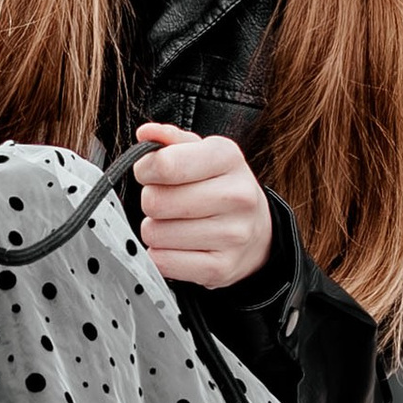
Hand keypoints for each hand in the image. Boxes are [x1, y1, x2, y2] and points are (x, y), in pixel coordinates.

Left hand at [132, 123, 273, 288]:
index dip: (144, 169)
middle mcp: (237, 195)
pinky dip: (162, 255)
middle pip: (155, 201)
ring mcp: (232, 235)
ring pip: (155, 233)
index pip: (165, 164)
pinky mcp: (221, 268)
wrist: (257, 232)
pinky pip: (162, 262)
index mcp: (228, 157)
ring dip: (156, 229)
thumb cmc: (220, 186)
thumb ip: (171, 140)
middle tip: (168, 201)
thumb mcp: (202, 153)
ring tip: (177, 223)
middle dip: (151, 200)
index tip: (149, 172)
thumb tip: (146, 133)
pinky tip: (179, 246)